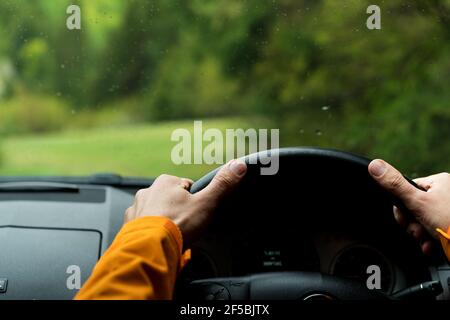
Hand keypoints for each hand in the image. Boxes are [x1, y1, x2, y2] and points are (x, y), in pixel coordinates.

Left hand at [125, 159, 246, 244]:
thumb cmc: (178, 224)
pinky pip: (143, 227)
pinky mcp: (128, 226)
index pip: (186, 187)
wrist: (149, 248)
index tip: (196, 214)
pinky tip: (159, 241)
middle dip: (178, 212)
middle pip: (170, 200)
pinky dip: (151, 233)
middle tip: (185, 227)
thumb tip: (239, 165)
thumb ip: (222, 185)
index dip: (195, 201)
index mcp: (166, 181)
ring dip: (163, 222)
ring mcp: (136, 209)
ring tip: (172, 236)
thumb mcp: (206, 203)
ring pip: (156, 213)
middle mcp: (147, 191)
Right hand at [368, 159, 449, 253]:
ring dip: (419, 233)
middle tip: (416, 229)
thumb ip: (395, 184)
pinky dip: (429, 239)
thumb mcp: (417, 201)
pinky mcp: (449, 224)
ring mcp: (448, 209)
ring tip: (425, 238)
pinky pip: (433, 229)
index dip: (401, 207)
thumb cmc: (449, 221)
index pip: (408, 191)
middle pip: (414, 207)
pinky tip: (431, 244)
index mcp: (440, 182)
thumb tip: (374, 165)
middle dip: (411, 223)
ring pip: (423, 220)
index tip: (403, 217)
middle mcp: (446, 193)